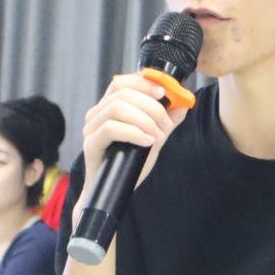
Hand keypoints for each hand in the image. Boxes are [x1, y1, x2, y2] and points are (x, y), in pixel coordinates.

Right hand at [79, 72, 189, 188]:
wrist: (116, 191)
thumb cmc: (131, 163)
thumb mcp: (154, 138)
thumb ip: (166, 121)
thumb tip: (184, 104)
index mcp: (108, 107)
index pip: (121, 82)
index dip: (143, 83)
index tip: (163, 93)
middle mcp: (96, 114)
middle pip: (122, 93)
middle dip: (150, 106)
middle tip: (166, 123)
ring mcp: (91, 128)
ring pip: (117, 108)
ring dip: (144, 119)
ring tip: (157, 135)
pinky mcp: (90, 144)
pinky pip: (111, 128)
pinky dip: (134, 132)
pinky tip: (147, 141)